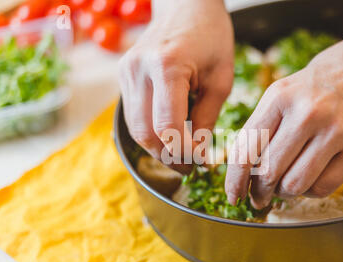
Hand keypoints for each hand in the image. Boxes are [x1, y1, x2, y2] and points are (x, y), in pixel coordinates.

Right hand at [119, 0, 233, 162]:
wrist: (185, 6)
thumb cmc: (210, 38)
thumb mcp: (220, 80)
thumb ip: (206, 119)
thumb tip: (197, 153)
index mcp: (166, 66)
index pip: (167, 127)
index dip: (183, 151)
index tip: (200, 160)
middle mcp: (138, 69)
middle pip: (145, 133)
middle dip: (168, 156)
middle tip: (189, 165)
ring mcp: (126, 72)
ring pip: (135, 128)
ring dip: (157, 148)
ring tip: (180, 153)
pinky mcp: (123, 76)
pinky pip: (133, 115)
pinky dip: (150, 132)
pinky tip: (169, 135)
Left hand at [225, 28, 342, 208]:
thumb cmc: (327, 78)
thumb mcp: (287, 89)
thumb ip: (264, 124)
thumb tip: (242, 166)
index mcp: (279, 96)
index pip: (246, 148)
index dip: (234, 180)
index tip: (233, 195)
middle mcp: (306, 113)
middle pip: (268, 172)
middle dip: (258, 192)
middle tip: (259, 198)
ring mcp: (335, 131)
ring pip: (295, 185)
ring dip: (285, 193)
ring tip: (286, 186)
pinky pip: (323, 187)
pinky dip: (310, 191)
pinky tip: (310, 181)